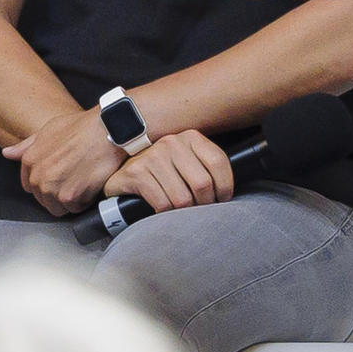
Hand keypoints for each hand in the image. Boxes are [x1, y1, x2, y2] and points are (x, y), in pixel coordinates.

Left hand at [6, 103, 130, 215]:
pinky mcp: (69, 197)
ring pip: (58, 208)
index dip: (47, 183)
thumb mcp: (49, 130)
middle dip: (59, 193)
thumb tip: (8, 153)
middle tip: (76, 178)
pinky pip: (75, 209)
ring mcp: (52, 188)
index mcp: (30, 160)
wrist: (106, 130)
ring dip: (72, 200)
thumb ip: (27, 146)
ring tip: (83, 181)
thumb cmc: (82, 127)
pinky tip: (91, 185)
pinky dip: (85, 201)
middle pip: (44, 199)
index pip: (30, 186)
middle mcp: (38, 176)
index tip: (60, 177)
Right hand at [104, 130, 233, 214]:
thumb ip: (208, 167)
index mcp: (191, 137)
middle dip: (204, 204)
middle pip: (202, 183)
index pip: (218, 162)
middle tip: (201, 210)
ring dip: (185, 212)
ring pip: (182, 198)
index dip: (225, 187)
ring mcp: (152, 156)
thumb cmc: (164, 172)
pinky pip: (162, 204)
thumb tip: (227, 192)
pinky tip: (164, 211)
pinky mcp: (136, 173)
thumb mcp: (188, 161)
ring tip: (182, 212)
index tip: (221, 199)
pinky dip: (166, 214)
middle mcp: (171, 142)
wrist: (125, 173)